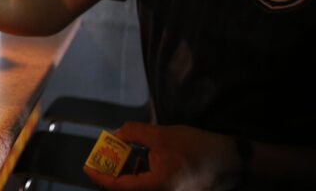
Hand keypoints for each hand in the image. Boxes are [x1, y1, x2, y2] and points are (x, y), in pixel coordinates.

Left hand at [83, 122, 240, 190]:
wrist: (231, 160)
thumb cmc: (197, 147)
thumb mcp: (161, 134)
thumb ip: (134, 133)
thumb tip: (116, 135)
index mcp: (155, 187)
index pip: (118, 187)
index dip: (98, 177)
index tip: (86, 167)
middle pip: (126, 190)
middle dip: (111, 175)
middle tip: (102, 160)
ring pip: (138, 189)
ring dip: (126, 175)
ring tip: (120, 156)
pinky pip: (150, 187)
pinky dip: (140, 176)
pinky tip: (139, 160)